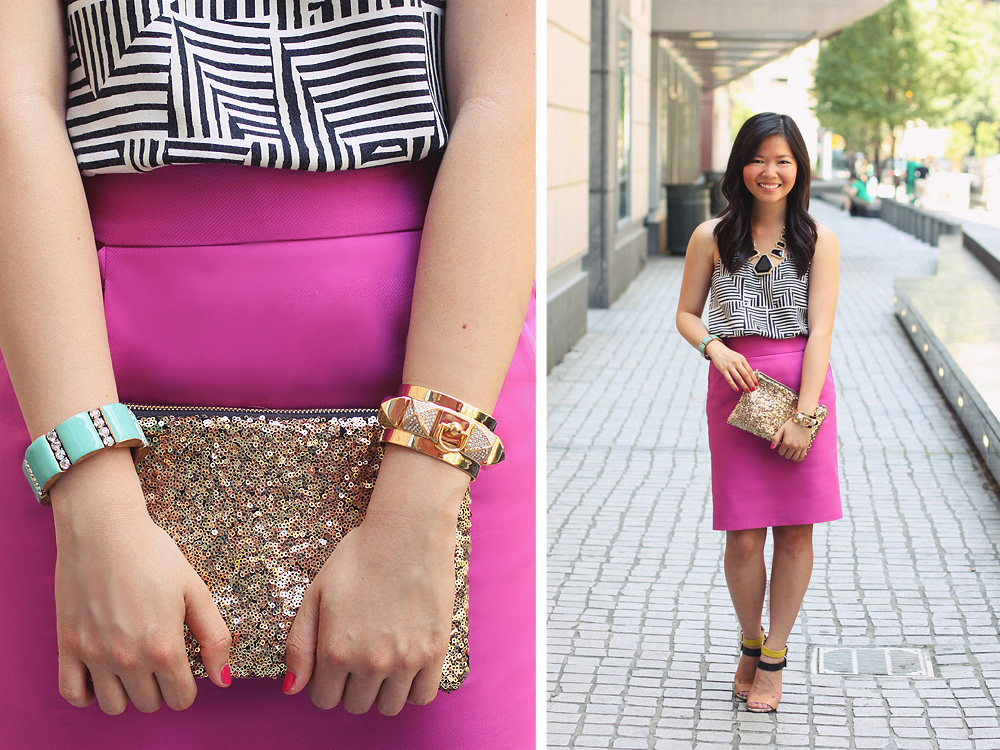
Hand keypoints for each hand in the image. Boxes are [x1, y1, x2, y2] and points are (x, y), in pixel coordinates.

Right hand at [51, 449, 232, 713]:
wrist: (104, 530)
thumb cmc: (155, 556)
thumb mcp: (196, 591)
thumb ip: (215, 637)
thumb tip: (223, 679)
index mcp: (164, 647)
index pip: (180, 699)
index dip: (187, 686)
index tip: (184, 667)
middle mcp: (128, 658)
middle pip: (149, 703)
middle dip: (160, 686)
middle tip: (159, 656)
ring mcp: (94, 655)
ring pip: (114, 706)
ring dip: (127, 691)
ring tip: (133, 663)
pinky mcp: (67, 646)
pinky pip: (73, 694)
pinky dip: (88, 692)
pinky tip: (101, 672)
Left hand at [283, 445, 465, 714]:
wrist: (407, 531)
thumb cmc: (359, 556)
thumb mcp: (316, 594)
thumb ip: (299, 645)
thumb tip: (292, 689)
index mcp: (336, 650)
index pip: (324, 699)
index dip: (326, 682)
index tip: (336, 662)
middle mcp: (370, 662)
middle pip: (356, 705)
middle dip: (352, 686)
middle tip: (360, 655)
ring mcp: (406, 659)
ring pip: (389, 706)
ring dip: (382, 690)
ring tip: (384, 661)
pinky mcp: (435, 651)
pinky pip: (423, 696)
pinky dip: (413, 688)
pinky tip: (408, 666)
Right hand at [706, 340, 757, 392]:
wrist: (717, 349)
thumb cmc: (729, 354)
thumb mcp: (738, 357)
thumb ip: (743, 364)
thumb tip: (750, 375)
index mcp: (742, 359)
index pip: (750, 370)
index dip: (754, 378)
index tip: (756, 383)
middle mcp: (736, 362)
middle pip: (746, 375)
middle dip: (750, 383)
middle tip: (753, 389)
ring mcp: (729, 366)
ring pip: (738, 378)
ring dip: (744, 385)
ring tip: (747, 390)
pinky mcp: (723, 369)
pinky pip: (729, 379)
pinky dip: (733, 385)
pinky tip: (737, 389)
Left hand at [770, 419, 810, 461]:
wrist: (803, 421)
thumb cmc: (791, 425)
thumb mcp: (781, 430)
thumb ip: (776, 439)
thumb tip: (771, 447)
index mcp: (786, 442)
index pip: (781, 453)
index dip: (780, 450)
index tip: (782, 447)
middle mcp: (793, 446)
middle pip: (787, 456)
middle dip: (785, 453)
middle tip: (786, 449)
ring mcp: (800, 447)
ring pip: (794, 458)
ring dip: (791, 456)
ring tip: (791, 452)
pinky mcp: (806, 446)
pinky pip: (802, 457)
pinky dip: (798, 459)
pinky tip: (796, 457)